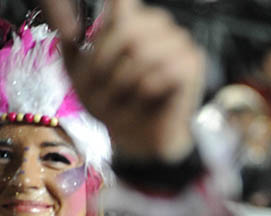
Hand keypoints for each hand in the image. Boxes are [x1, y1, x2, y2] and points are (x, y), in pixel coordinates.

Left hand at [41, 0, 204, 161]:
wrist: (140, 139)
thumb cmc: (116, 107)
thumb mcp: (82, 77)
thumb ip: (73, 50)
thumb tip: (69, 33)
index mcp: (134, 22)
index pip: (121, 1)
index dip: (113, 12)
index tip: (97, 36)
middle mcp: (159, 27)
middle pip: (126, 28)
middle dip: (105, 61)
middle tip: (100, 84)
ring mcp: (179, 44)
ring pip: (143, 50)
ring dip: (126, 79)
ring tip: (123, 96)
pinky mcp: (193, 66)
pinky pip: (165, 70)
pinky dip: (150, 88)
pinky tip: (147, 98)